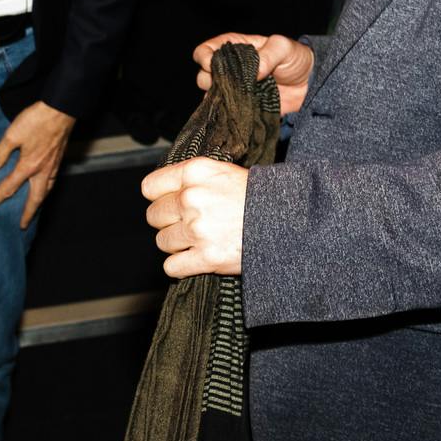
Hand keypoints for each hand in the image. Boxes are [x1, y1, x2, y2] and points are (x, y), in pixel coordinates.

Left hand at [0, 102, 74, 227]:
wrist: (61, 109)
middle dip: (28, 214)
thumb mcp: (12, 135)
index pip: (8, 188)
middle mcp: (42, 171)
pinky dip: (47, 189)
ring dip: (39, 203)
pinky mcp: (58, 160)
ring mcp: (52, 166)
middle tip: (23, 226)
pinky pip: (52, 182)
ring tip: (34, 209)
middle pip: (34, 199)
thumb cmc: (36, 120)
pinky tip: (44, 187)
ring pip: (46, 191)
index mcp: (28, 166)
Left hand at [141, 158, 247, 277]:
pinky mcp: (207, 258)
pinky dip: (180, 268)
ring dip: (177, 245)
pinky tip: (194, 260)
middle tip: (187, 225)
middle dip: (168, 222)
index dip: (159, 198)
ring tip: (197, 241)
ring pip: (162, 242)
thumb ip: (193, 179)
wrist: (290, 222)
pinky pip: (172, 267)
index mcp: (195, 173)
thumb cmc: (259, 197)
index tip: (169, 204)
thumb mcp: (224, 173)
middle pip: (154, 216)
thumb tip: (167, 190)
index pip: (150, 187)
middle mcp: (192, 198)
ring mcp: (197, 229)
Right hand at [192, 32, 312, 114]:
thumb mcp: (284, 47)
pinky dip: (227, 111)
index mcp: (234, 48)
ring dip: (219, 97)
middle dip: (210, 80)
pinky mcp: (242, 106)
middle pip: (203, 74)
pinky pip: (226, 110)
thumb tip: (254, 72)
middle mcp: (230, 68)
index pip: (205, 50)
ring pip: (211, 94)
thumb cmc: (296, 58)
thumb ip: (268, 54)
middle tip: (229, 84)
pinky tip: (238, 110)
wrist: (310, 84)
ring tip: (236, 98)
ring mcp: (235, 88)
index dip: (204, 57)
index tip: (211, 64)